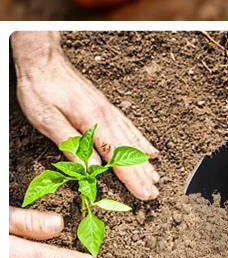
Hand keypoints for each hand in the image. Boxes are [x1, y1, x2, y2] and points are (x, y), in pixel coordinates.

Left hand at [11, 34, 158, 199]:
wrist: (44, 63)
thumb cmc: (41, 92)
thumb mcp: (48, 122)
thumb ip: (71, 145)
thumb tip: (91, 170)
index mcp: (93, 121)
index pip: (117, 156)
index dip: (132, 178)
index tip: (145, 194)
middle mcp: (106, 115)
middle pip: (129, 149)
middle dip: (143, 173)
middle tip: (154, 193)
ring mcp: (108, 110)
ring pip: (131, 139)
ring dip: (144, 159)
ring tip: (156, 175)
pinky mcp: (104, 107)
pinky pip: (128, 127)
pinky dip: (140, 140)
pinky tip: (148, 148)